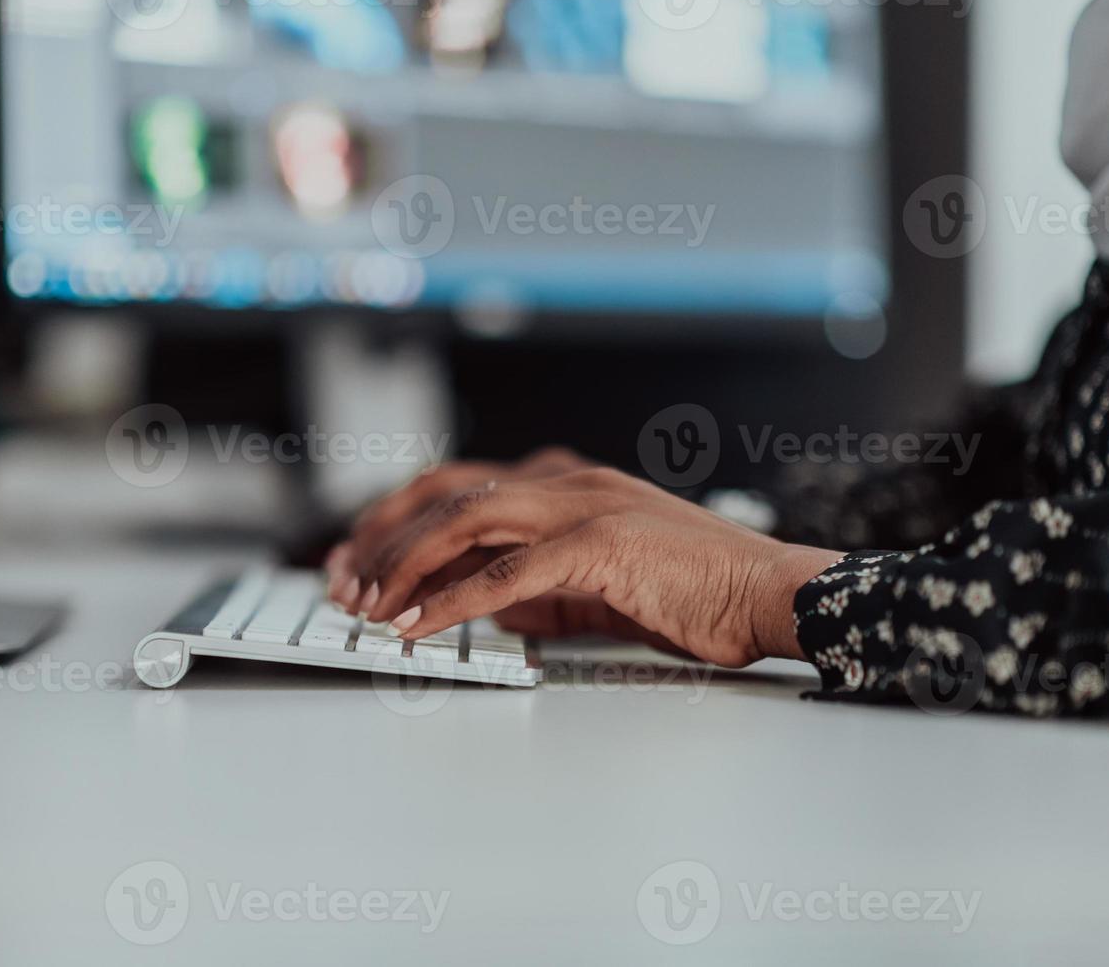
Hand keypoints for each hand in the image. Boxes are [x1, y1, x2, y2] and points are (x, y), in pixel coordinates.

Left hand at [330, 464, 841, 668]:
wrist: (767, 591)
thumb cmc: (693, 591)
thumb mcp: (599, 583)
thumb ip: (540, 584)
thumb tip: (483, 605)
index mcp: (564, 481)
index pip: (457, 486)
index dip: (396, 520)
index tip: (356, 559)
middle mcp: (565, 481)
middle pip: (445, 490)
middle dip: (382, 534)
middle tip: (341, 579)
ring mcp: (582, 505)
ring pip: (464, 520)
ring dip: (404, 566)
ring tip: (366, 607)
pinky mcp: (599, 544)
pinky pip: (505, 572)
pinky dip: (452, 601)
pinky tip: (418, 627)